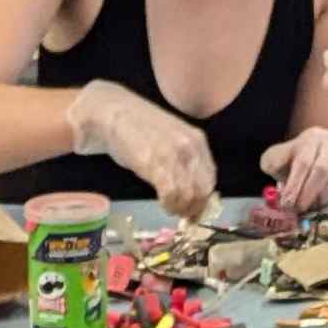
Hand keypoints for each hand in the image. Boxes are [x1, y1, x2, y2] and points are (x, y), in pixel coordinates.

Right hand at [67, 76, 215, 218]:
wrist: (117, 113)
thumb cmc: (141, 129)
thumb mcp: (173, 140)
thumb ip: (185, 160)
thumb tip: (192, 190)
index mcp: (197, 141)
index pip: (211, 179)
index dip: (203, 200)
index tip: (193, 210)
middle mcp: (190, 147)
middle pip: (203, 191)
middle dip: (193, 208)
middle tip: (180, 213)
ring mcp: (173, 155)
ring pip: (188, 196)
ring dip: (179, 209)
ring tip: (169, 208)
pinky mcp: (156, 164)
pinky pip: (171, 194)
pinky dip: (168, 205)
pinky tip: (162, 204)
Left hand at [261, 121, 327, 214]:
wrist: (319, 148)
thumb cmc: (295, 158)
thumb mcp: (278, 157)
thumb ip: (272, 166)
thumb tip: (277, 187)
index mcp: (309, 139)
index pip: (303, 162)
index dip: (295, 186)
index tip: (287, 204)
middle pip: (322, 170)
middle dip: (308, 195)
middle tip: (299, 210)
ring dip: (323, 198)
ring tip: (313, 207)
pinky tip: (327, 203)